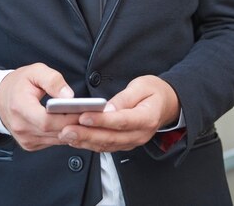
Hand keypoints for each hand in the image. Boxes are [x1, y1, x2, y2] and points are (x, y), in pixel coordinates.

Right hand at [0, 62, 79, 150]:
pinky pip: (52, 142)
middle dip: (74, 124)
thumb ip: (53, 80)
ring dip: (71, 131)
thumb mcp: (36, 71)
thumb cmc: (19, 83)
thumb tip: (69, 96)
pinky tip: (71, 124)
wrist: (0, 97)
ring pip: (55, 139)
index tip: (83, 111)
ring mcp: (24, 139)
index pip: (46, 120)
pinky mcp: (30, 144)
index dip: (67, 118)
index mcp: (20, 107)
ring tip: (85, 119)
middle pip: (53, 132)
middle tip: (90, 115)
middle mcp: (21, 127)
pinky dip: (63, 134)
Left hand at [58, 75, 179, 152]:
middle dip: (86, 134)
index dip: (102, 120)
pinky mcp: (126, 143)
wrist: (167, 104)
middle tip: (66, 129)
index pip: (121, 121)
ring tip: (66, 135)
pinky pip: (106, 146)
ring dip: (85, 141)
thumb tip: (108, 108)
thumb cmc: (154, 91)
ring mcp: (133, 141)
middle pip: (111, 137)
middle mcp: (140, 134)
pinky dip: (90, 144)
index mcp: (146, 117)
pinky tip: (75, 139)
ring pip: (106, 145)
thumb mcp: (141, 86)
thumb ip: (125, 98)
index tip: (83, 116)